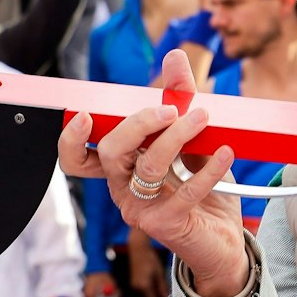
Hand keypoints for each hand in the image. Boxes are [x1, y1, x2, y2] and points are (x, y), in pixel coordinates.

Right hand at [58, 49, 248, 296]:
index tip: (85, 114)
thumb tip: (174, 56)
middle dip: (138, 123)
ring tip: (203, 118)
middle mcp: (123, 189)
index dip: (71, 139)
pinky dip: (208, 168)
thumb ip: (180, 100)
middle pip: (110, 152)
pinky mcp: (165, 225)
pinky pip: (185, 191)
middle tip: (172, 109)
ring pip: (147, 165)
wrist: (224, 241)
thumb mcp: (193, 141)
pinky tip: (225, 152)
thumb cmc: (204, 191)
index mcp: (121, 169)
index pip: (78, 158)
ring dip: (177, 136)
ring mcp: (141, 209)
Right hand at [126, 233, 167, 296]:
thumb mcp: (159, 272)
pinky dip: (148, 295)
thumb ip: (162, 287)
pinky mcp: (133, 282)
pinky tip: (155, 293)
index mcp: (144, 286)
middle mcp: (136, 288)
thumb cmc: (150, 258)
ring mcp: (133, 285)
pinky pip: (141, 293)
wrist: (138, 249)